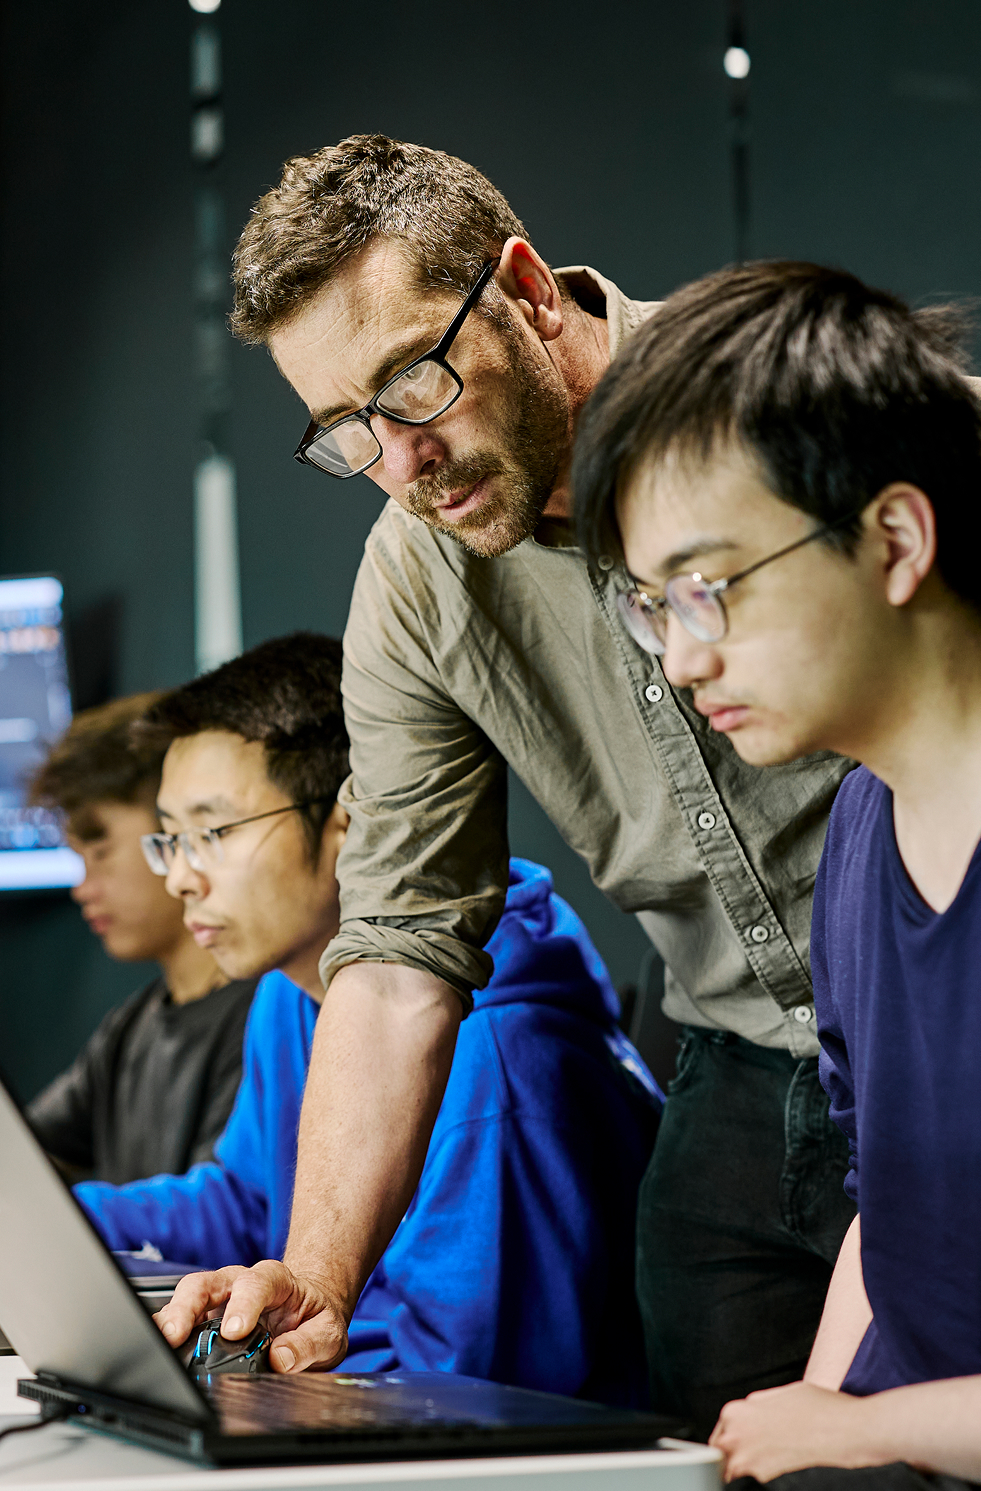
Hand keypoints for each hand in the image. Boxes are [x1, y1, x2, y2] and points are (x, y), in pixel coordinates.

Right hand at [153, 1260, 347, 1373]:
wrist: (309, 1309)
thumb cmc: (315, 1318)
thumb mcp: (328, 1333)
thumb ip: (308, 1345)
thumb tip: (281, 1359)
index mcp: (274, 1280)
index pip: (256, 1283)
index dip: (243, 1304)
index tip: (235, 1331)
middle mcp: (240, 1283)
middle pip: (208, 1282)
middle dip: (188, 1306)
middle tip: (176, 1334)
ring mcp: (218, 1299)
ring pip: (187, 1296)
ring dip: (170, 1317)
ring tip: (160, 1342)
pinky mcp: (204, 1316)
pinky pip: (181, 1317)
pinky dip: (167, 1329)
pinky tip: (157, 1346)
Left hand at [709, 1381, 880, 1482]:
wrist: (844, 1429)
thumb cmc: (819, 1408)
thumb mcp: (782, 1393)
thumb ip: (759, 1404)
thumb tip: (751, 1411)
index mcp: (735, 1411)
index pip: (718, 1434)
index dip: (730, 1440)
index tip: (740, 1445)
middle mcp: (735, 1436)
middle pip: (721, 1454)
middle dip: (734, 1455)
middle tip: (755, 1453)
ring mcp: (748, 1459)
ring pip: (735, 1470)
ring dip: (747, 1467)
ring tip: (771, 1457)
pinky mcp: (765, 1476)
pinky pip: (756, 1478)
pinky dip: (765, 1474)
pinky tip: (784, 1462)